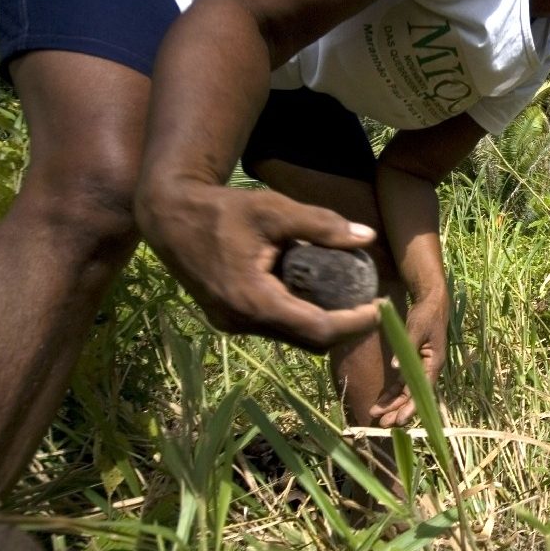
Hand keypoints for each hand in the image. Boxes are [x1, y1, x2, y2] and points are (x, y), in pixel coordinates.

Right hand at [135, 181, 378, 350]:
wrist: (169, 215)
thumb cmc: (223, 208)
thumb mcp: (275, 209)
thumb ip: (322, 224)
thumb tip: (368, 237)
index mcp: (254, 300)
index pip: (317, 329)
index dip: (354, 324)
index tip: (380, 308)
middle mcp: (241, 321)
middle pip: (307, 341)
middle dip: (343, 328)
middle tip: (369, 305)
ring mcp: (231, 324)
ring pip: (289, 337)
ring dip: (320, 324)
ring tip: (349, 299)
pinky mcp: (226, 318)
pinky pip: (272, 328)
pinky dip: (298, 317)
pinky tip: (314, 294)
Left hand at [370, 295, 447, 426]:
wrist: (430, 301)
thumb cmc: (426, 314)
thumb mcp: (417, 328)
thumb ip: (408, 347)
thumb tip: (397, 368)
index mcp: (434, 363)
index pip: (422, 390)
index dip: (411, 406)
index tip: (399, 419)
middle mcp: (428, 369)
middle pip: (413, 395)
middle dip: (399, 410)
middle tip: (383, 424)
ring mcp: (420, 367)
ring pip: (407, 392)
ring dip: (393, 405)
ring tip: (377, 416)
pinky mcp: (412, 363)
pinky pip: (402, 383)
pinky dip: (392, 393)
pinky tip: (381, 402)